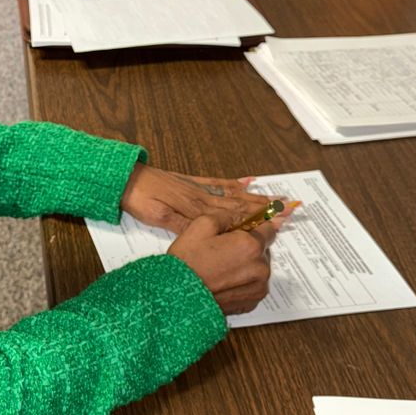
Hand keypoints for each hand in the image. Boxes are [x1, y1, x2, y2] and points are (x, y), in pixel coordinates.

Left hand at [120, 163, 274, 233]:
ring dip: (256, 197)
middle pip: (240, 204)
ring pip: (233, 193)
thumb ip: (186, 225)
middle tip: (291, 207)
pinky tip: (248, 180)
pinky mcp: (191, 182)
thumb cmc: (140, 201)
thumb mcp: (159, 218)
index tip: (282, 220)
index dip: (259, 219)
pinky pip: (218, 182)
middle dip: (266, 208)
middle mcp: (202, 196)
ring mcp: (198, 188)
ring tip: (278, 197)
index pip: (235, 215)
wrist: (124, 179)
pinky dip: (235, 182)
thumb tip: (210, 234)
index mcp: (197, 208)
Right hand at [167, 209, 274, 314]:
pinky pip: (254, 284)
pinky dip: (243, 281)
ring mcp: (258, 287)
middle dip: (247, 245)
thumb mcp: (202, 225)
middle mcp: (260, 267)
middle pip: (263, 248)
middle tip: (223, 248)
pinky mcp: (253, 302)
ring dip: (246, 264)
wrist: (179, 296)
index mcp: (251, 245)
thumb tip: (241, 215)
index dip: (254, 225)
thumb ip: (227, 215)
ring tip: (221, 266)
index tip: (244, 228)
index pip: (268, 228)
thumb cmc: (188, 262)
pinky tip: (224, 279)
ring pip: (259, 267)